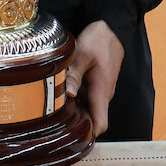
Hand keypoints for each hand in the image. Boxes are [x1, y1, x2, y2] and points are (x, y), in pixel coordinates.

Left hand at [65, 20, 124, 136]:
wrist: (113, 28)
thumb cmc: (100, 39)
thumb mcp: (83, 54)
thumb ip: (75, 75)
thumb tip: (69, 96)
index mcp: (102, 91)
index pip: (100, 124)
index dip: (89, 134)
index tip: (72, 138)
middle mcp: (103, 94)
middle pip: (91, 118)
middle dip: (75, 122)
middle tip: (53, 122)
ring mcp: (101, 89)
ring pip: (88, 107)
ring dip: (75, 109)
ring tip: (54, 107)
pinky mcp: (98, 83)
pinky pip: (87, 97)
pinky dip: (77, 98)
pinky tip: (62, 92)